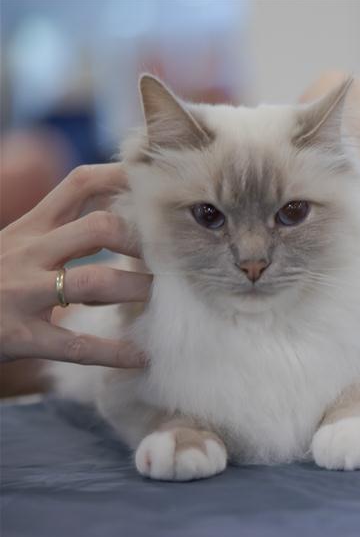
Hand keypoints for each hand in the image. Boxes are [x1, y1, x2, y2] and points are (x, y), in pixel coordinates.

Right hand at [0, 163, 150, 366]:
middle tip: (168, 258)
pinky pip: (76, 346)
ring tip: (160, 301)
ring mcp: (23, 294)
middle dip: (141, 240)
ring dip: (136, 290)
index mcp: (30, 229)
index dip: (122, 179)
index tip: (156, 185)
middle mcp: (28, 253)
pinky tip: (141, 358)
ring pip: (95, 281)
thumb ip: (60, 232)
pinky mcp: (18, 337)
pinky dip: (114, 352)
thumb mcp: (15, 246)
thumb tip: (118, 218)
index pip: (79, 185)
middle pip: (99, 227)